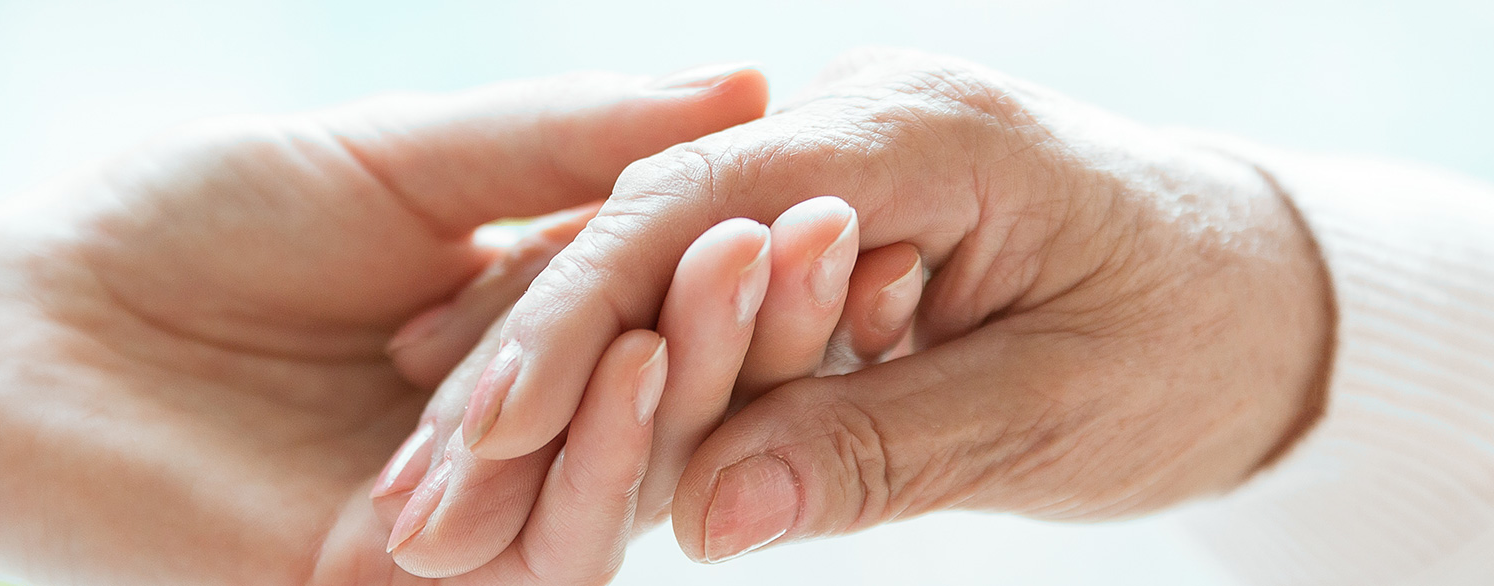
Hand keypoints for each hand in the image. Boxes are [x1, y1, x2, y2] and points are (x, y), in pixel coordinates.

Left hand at [0, 68, 768, 584]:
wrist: (10, 340)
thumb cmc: (170, 232)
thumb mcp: (387, 161)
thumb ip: (557, 143)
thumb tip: (746, 77)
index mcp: (492, 337)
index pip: (650, 308)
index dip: (730, 247)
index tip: (814, 166)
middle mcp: (491, 441)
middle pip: (652, 400)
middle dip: (736, 317)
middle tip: (825, 221)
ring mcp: (453, 528)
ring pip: (612, 482)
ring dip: (686, 379)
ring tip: (742, 265)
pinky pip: (532, 553)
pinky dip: (585, 462)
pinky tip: (624, 360)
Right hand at [463, 48, 1333, 562]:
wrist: (1262, 295)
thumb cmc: (1191, 346)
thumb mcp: (1059, 412)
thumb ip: (885, 450)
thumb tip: (710, 520)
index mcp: (920, 132)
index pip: (699, 213)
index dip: (577, 322)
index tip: (484, 432)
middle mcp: (850, 121)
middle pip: (638, 231)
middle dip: (519, 361)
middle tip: (409, 492)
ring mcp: (822, 160)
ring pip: (638, 261)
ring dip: (529, 370)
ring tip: (423, 478)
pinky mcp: (808, 214)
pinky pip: (678, 283)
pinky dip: (594, 360)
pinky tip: (494, 416)